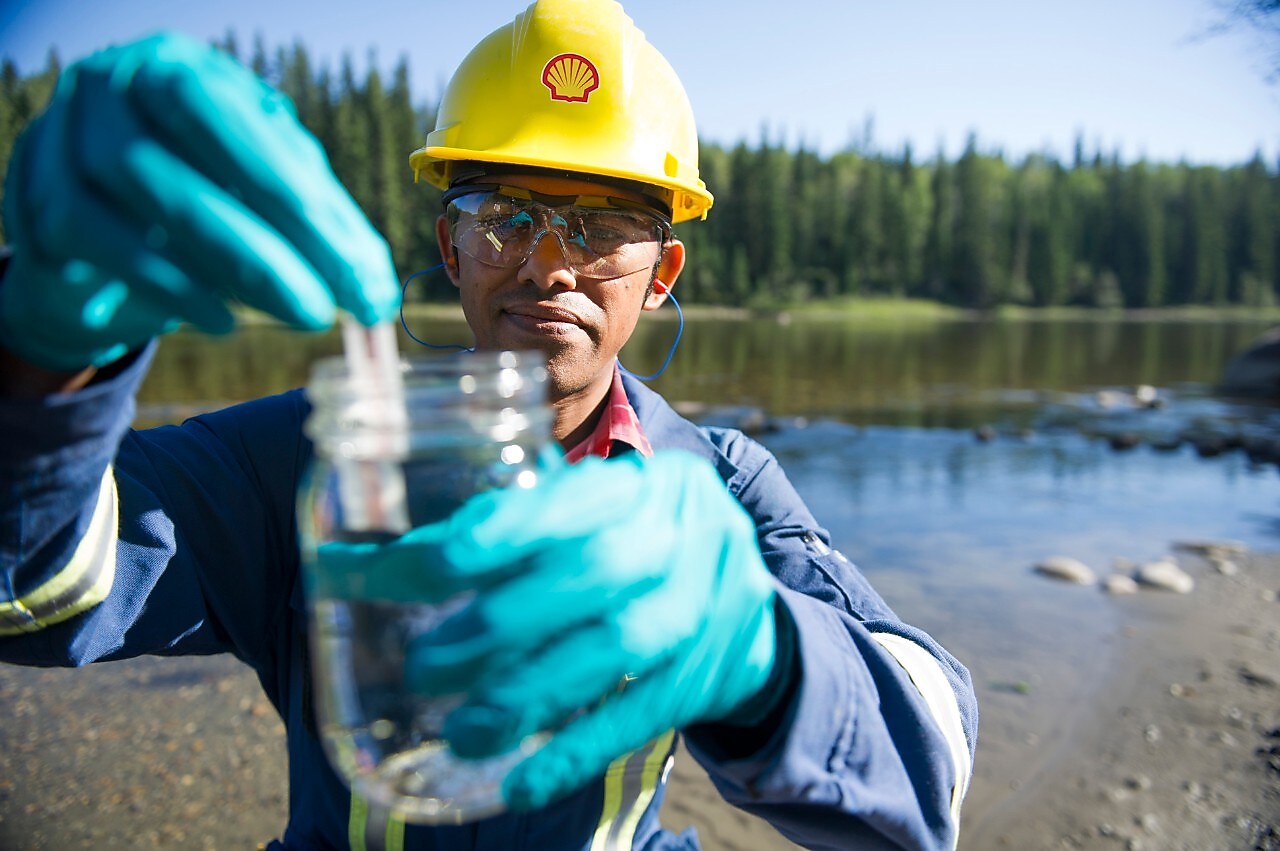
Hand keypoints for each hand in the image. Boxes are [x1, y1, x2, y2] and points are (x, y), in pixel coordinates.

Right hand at [0, 33, 398, 370]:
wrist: (95, 241)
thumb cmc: (199, 201)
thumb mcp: (266, 197)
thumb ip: (324, 229)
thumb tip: (377, 294)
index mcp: (187, 70)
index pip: (254, 128)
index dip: (312, 205)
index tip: (364, 277)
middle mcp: (119, 84)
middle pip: (189, 146)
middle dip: (265, 238)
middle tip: (324, 307)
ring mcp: (64, 133)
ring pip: (134, 188)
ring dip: (219, 262)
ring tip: (282, 316)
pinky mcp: (35, 195)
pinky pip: (91, 237)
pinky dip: (163, 284)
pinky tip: (220, 319)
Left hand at [317, 450, 781, 809]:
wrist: (747, 609)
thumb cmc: (634, 550)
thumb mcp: (592, 520)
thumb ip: (506, 534)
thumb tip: (374, 566)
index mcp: (645, 483)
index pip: (575, 496)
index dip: (507, 527)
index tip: (432, 562)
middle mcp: (683, 535)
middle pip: (600, 570)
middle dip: (504, 620)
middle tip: (424, 665)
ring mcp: (703, 606)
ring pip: (620, 647)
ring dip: (531, 692)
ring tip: (463, 731)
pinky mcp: (705, 676)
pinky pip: (643, 716)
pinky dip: (579, 751)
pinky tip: (522, 783)